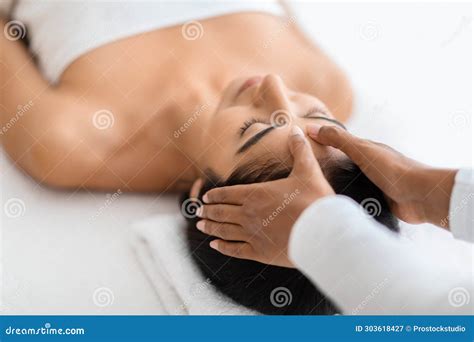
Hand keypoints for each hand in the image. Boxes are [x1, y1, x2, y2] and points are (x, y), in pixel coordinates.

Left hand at [196, 126, 334, 266]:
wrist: (323, 233)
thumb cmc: (315, 201)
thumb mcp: (308, 171)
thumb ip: (300, 150)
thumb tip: (298, 130)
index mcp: (256, 194)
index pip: (227, 193)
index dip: (214, 195)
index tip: (205, 196)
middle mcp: (248, 214)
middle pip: (220, 212)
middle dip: (208, 210)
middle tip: (199, 211)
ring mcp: (252, 234)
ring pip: (223, 230)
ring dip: (211, 227)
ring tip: (201, 225)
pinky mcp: (259, 252)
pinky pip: (234, 250)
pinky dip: (222, 248)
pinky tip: (214, 246)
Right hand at [307, 124, 456, 226]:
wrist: (420, 197)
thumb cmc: (392, 170)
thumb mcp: (362, 150)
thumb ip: (338, 139)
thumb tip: (311, 128)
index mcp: (367, 151)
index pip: (340, 145)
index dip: (323, 145)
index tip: (303, 149)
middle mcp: (370, 167)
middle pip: (343, 166)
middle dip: (326, 170)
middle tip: (304, 177)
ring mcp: (374, 185)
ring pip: (349, 184)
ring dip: (336, 188)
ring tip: (314, 195)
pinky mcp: (377, 202)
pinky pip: (356, 201)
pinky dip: (346, 202)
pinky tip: (333, 207)